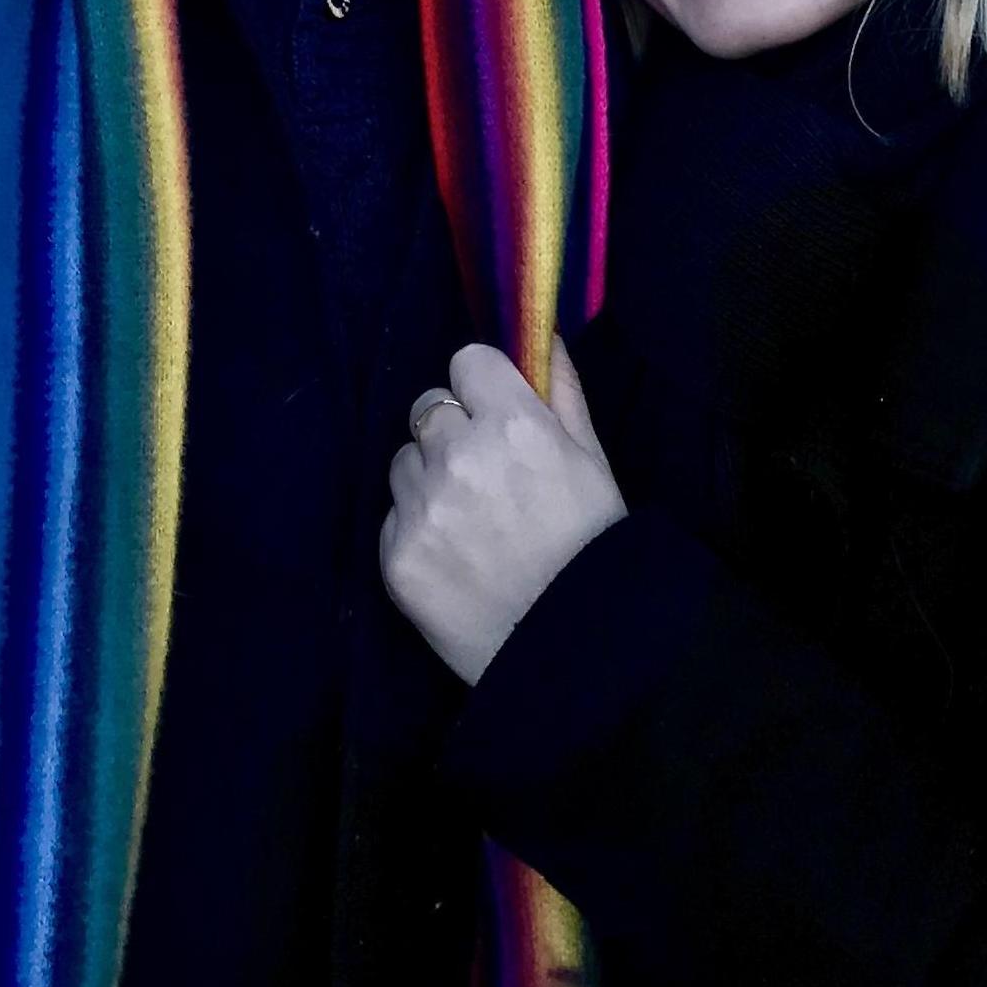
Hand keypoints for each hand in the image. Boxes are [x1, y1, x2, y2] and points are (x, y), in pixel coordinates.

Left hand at [379, 339, 626, 685]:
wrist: (571, 652)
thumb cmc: (592, 545)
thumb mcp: (593, 458)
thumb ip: (562, 388)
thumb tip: (541, 334)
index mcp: (514, 424)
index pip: (466, 361)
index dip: (483, 388)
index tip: (496, 414)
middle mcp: (460, 457)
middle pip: (429, 406)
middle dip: (453, 430)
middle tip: (484, 473)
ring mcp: (423, 509)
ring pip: (404, 459)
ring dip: (429, 477)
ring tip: (470, 519)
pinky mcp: (396, 557)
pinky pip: (393, 515)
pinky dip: (416, 527)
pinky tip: (454, 554)